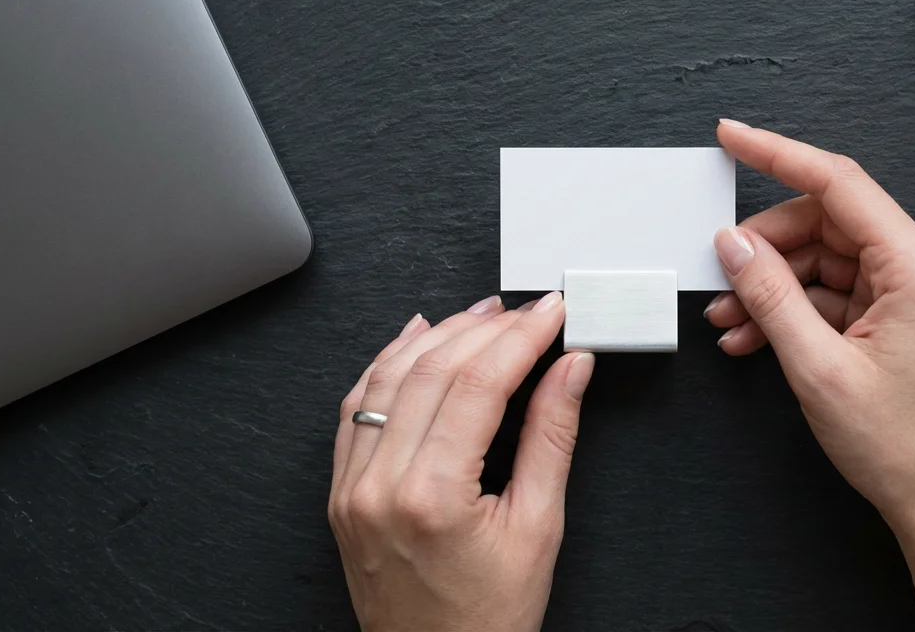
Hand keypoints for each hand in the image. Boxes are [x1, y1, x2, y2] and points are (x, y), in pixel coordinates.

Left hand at [329, 293, 593, 631]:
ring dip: (438, 336)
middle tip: (528, 312)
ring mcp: (353, 488)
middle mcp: (381, 486)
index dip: (522, 337)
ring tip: (483, 314)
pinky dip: (387, 364)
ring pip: (389, 378)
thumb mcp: (539, 528)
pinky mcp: (343, 492)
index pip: (479, 384)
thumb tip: (570, 370)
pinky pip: (358, 408)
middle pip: (433, 370)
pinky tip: (416, 338)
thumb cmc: (488, 618)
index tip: (551, 313)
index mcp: (432, 497)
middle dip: (487, 329)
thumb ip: (553, 438)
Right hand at [705, 119, 914, 630]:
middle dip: (767, 248)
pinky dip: (797, 309)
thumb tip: (736, 246)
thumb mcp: (818, 369)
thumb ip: (771, 296)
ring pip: (828, 259)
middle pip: (828, 223)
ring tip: (731, 319)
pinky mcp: (907, 315)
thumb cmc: (902, 447)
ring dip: (775, 285)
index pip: (839, 184)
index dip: (778, 153)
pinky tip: (757, 334)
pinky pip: (840, 292)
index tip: (734, 136)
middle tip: (721, 275)